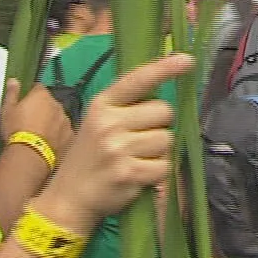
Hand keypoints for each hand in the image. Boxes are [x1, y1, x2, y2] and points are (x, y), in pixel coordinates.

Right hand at [2, 80, 74, 156]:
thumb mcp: (7, 110)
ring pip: (59, 117)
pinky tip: (50, 143)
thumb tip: (14, 79)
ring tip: (41, 134)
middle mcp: (57, 104)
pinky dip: (59, 135)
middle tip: (32, 121)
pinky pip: (64, 131)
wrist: (30, 153)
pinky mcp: (71, 136)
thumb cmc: (16, 129)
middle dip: (44, 108)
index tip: (26, 104)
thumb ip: (12, 93)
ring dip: (52, 121)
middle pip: (50, 103)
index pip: (38, 88)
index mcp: (42, 95)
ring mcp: (66, 120)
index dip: (31, 94)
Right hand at [39, 53, 192, 228]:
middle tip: (140, 139)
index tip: (187, 59)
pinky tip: (138, 176)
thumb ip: (125, 106)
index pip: (137, 79)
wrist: (70, 197)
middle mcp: (109, 122)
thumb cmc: (90, 157)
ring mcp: (118, 148)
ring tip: (136, 159)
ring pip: (167, 139)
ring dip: (159, 151)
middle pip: (163, 111)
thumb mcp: (98, 122)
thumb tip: (162, 93)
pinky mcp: (129, 173)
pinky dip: (157, 173)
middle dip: (160, 125)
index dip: (164, 68)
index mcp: (102, 104)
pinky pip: (164, 166)